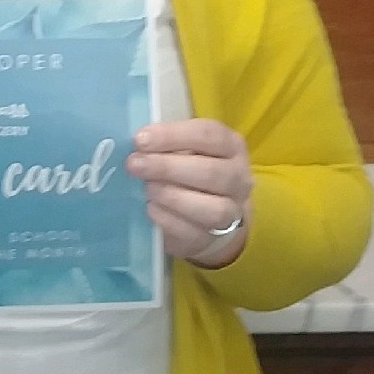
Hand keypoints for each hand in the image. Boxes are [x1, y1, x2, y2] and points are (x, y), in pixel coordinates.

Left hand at [126, 119, 254, 267]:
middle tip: (134, 164)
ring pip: (212, 208)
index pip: (208, 135)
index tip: (140, 139)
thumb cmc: (192, 168)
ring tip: (146, 188)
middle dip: (167, 167)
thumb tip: (137, 143)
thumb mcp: (185, 148)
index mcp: (231, 145)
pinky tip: (150, 208)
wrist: (210, 213)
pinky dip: (169, 219)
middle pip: (210, 172)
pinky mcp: (214, 238)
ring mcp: (232, 211)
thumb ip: (166, 143)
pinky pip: (194, 232)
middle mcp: (238, 178)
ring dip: (173, 196)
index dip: (172, 135)